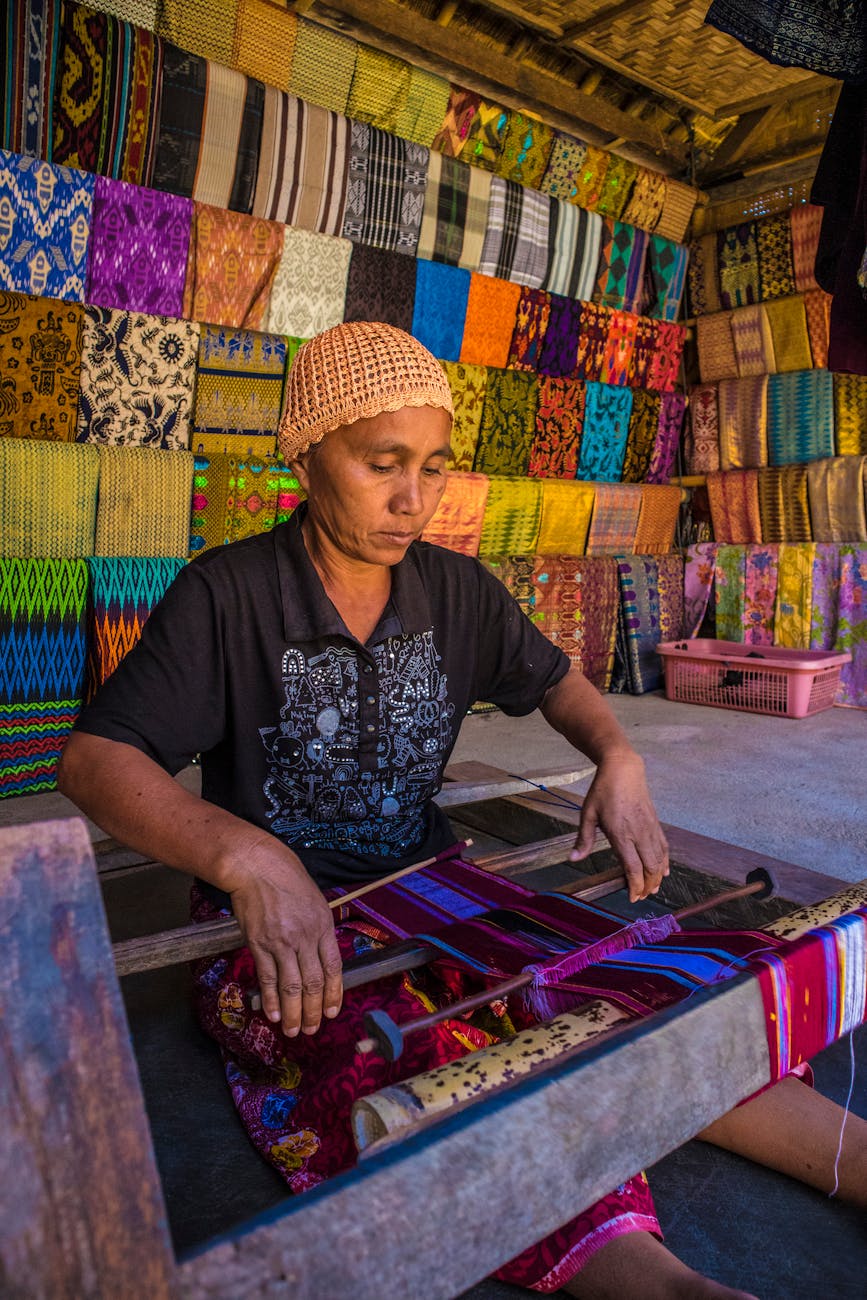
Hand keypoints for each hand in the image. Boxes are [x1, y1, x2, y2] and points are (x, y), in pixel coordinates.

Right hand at [223, 840, 342, 1037]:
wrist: (258, 867)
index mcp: (323, 927)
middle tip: (313, 1029)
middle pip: (313, 983)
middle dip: (314, 1011)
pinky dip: (271, 999)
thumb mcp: (316, 902)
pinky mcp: (259, 944)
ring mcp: (281, 942)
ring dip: (293, 1013)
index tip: (333, 1011)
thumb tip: (321, 959)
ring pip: (291, 986)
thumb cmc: (288, 880)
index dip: (334, 994)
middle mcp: (305, 937)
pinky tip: (273, 1014)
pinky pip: (267, 978)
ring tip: (294, 1030)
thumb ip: (320, 932)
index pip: (333, 968)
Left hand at [569, 750, 668, 902]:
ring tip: (652, 889)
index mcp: (621, 833)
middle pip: (650, 867)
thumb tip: (574, 858)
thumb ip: (584, 839)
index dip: (635, 885)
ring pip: (659, 858)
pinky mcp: (655, 822)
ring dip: (657, 876)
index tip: (633, 897)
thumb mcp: (588, 814)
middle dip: (648, 886)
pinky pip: (664, 846)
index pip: (633, 867)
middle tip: (642, 896)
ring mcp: (649, 827)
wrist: (623, 769)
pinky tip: (664, 870)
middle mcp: (639, 833)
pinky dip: (665, 861)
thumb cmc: (603, 790)